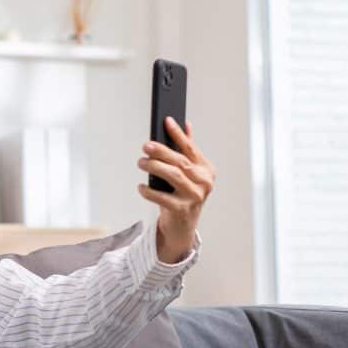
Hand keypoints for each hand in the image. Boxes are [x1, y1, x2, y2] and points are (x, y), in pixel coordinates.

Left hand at [136, 117, 215, 262]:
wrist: (182, 226)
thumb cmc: (183, 195)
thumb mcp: (189, 173)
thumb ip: (188, 151)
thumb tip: (186, 124)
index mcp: (206, 169)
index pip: (190, 148)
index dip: (178, 133)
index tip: (167, 121)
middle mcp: (204, 182)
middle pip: (180, 161)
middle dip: (161, 151)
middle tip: (146, 146)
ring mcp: (194, 197)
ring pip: (172, 175)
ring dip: (154, 167)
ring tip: (141, 162)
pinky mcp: (181, 210)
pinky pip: (161, 197)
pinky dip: (148, 191)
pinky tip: (141, 187)